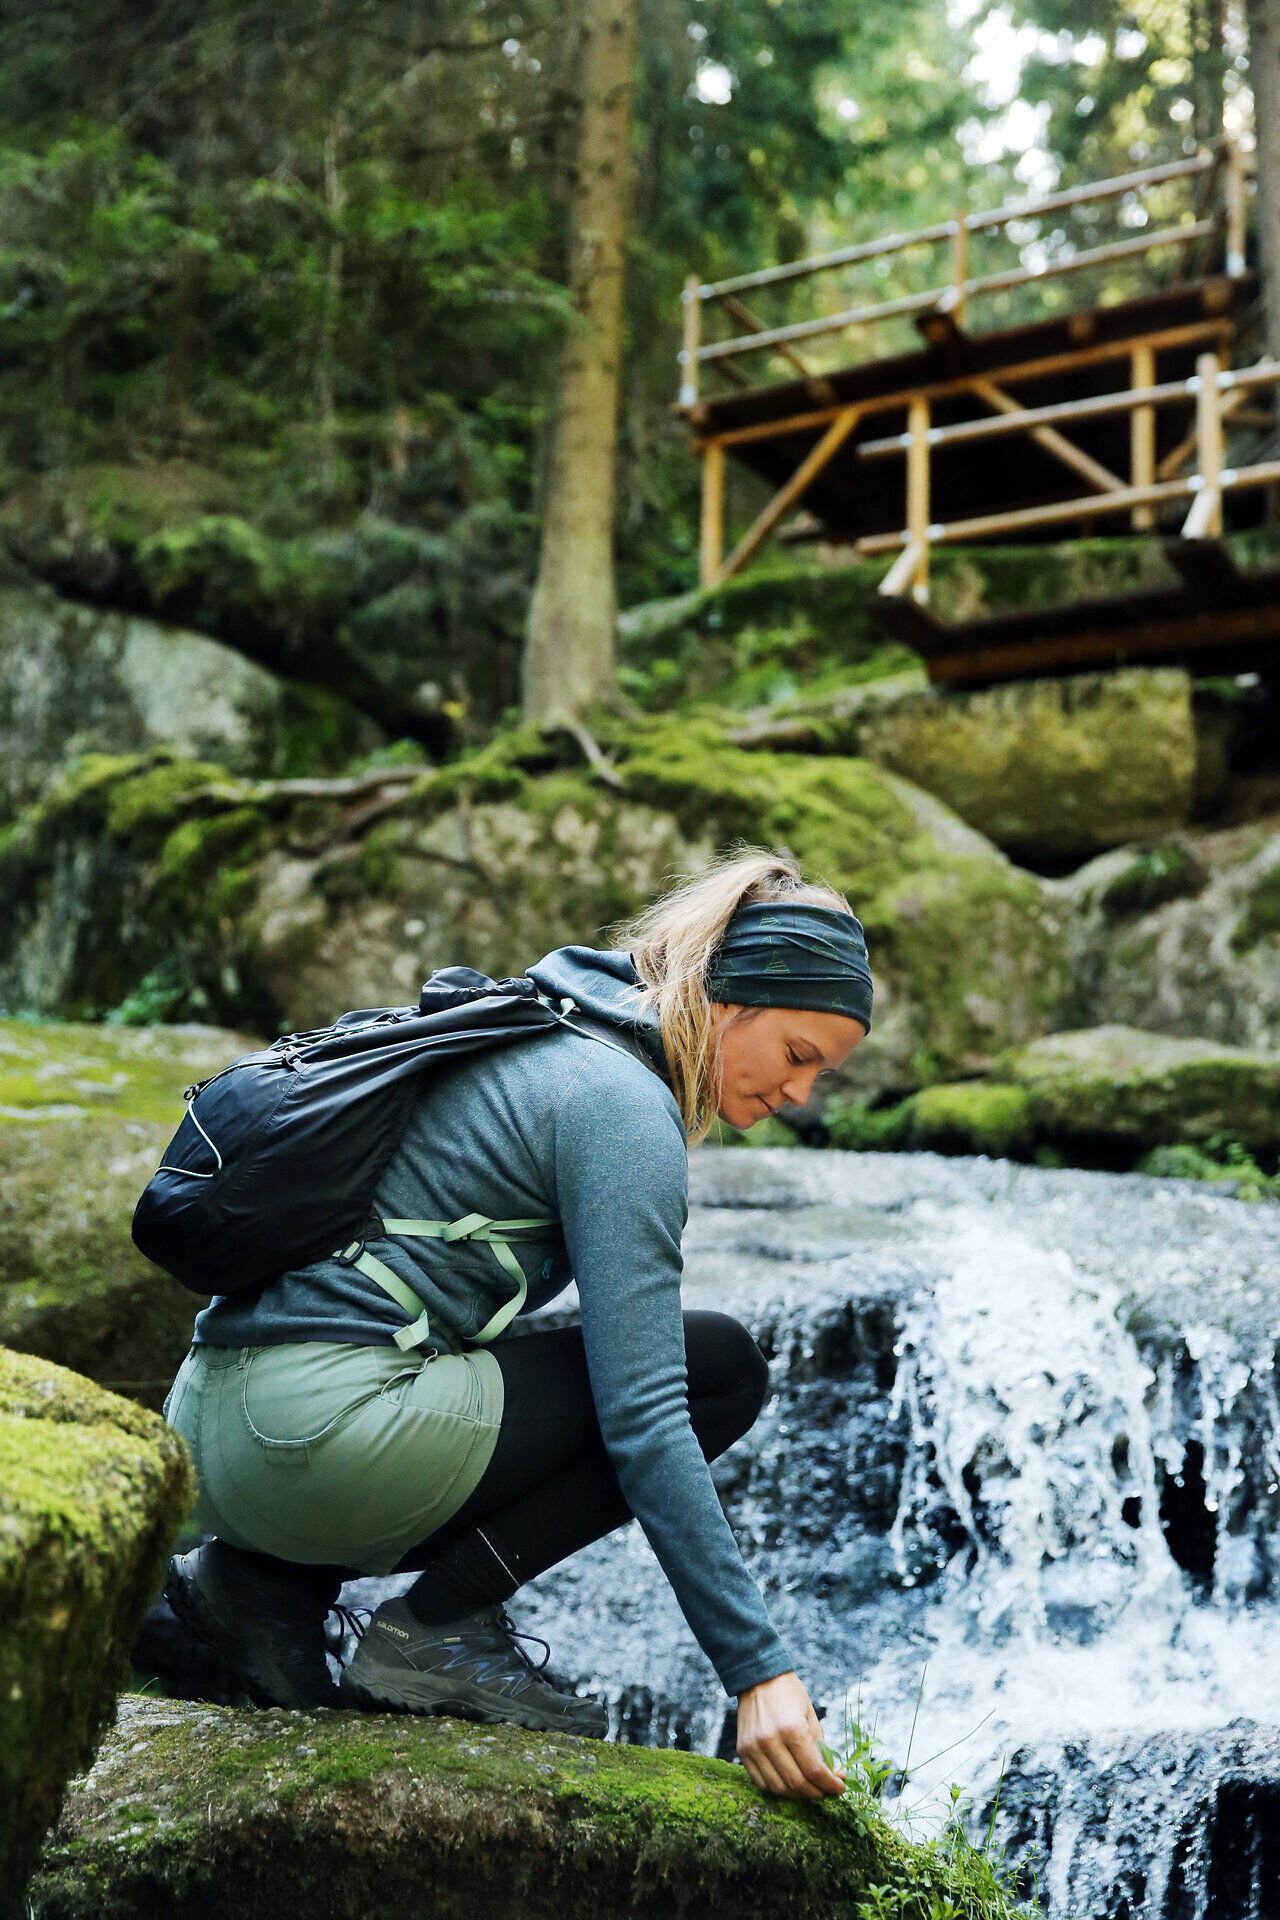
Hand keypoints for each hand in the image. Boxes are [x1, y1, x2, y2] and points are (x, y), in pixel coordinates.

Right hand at [736, 1670, 846, 1799]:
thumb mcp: (811, 1716)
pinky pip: (761, 1782)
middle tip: (827, 1791)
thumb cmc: (789, 1694)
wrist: (758, 1677)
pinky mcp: (743, 1752)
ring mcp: (753, 1748)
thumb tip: (832, 1776)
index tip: (840, 1788)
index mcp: (792, 1729)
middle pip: (797, 1784)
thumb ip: (821, 1748)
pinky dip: (778, 1788)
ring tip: (810, 1788)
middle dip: (817, 1793)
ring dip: (798, 1795)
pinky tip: (789, 1783)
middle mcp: (770, 1740)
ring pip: (779, 1788)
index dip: (830, 1785)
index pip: (814, 1771)